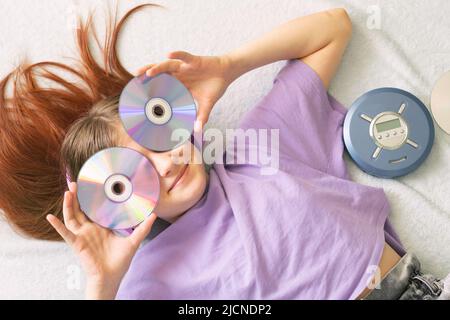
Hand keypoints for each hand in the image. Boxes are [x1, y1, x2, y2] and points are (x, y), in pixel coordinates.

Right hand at [47, 182, 156, 299]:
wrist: (111, 277)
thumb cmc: (120, 261)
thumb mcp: (134, 241)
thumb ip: (143, 228)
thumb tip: (153, 214)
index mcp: (101, 226)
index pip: (94, 208)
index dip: (92, 197)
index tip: (93, 183)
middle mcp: (89, 229)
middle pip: (80, 209)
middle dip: (78, 196)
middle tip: (77, 181)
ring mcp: (82, 235)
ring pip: (72, 216)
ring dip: (68, 204)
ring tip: (68, 191)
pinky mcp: (76, 243)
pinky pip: (65, 233)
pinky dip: (57, 225)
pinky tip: (50, 217)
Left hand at [135, 51, 234, 130]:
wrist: (227, 73)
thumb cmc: (215, 87)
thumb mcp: (207, 104)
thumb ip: (202, 116)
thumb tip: (199, 130)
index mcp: (180, 84)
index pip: (163, 86)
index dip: (153, 89)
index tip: (141, 95)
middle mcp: (179, 74)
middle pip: (160, 74)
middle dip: (147, 76)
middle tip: (134, 80)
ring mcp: (185, 67)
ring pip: (168, 65)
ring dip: (157, 68)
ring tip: (147, 73)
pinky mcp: (194, 61)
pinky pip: (184, 56)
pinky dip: (177, 54)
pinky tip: (169, 54)